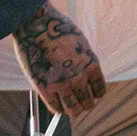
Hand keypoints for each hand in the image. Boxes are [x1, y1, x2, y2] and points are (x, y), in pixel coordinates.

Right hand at [11, 0, 105, 116]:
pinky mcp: (45, 88)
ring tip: (69, 105)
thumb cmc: (57, 32)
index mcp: (92, 65)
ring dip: (72, 109)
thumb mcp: (80, 45)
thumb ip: (84, 63)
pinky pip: (56, 108)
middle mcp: (80, 77)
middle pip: (88, 103)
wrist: (37, 25)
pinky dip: (58, 109)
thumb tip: (85, 79)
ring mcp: (63, 84)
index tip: (90, 94)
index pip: (100, 91)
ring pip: (73, 110)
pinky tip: (57, 104)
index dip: (95, 94)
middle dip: (84, 103)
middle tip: (78, 101)